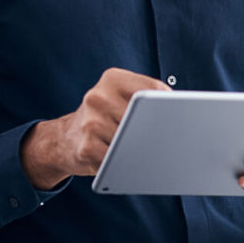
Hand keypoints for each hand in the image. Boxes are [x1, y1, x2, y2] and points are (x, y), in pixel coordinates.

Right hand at [21, 68, 169, 188]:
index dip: (168, 105)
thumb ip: (144, 97)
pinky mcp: (86, 147)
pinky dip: (125, 164)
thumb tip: (178, 113)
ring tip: (130, 148)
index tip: (178, 116)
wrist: (64, 139)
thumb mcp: (119, 98)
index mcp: (112, 78)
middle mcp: (98, 95)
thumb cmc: (103, 118)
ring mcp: (90, 121)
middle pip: (143, 117)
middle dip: (154, 131)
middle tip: (162, 139)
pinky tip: (120, 160)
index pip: (152, 89)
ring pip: (133, 141)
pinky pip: (119, 160)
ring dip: (138, 150)